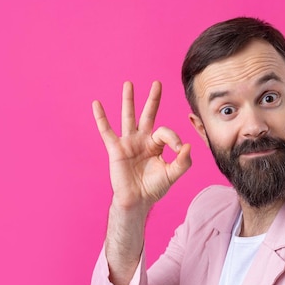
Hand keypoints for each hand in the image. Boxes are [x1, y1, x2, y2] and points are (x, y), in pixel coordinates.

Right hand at [92, 81, 191, 284]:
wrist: (137, 201)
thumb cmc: (154, 188)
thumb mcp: (172, 175)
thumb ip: (183, 162)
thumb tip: (188, 146)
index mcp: (156, 144)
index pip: (165, 132)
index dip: (173, 138)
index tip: (178, 150)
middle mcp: (142, 139)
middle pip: (148, 114)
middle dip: (153, 99)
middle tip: (157, 83)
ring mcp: (128, 142)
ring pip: (128, 117)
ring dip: (129, 100)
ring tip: (129, 84)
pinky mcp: (116, 149)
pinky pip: (107, 131)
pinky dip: (101, 118)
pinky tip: (96, 104)